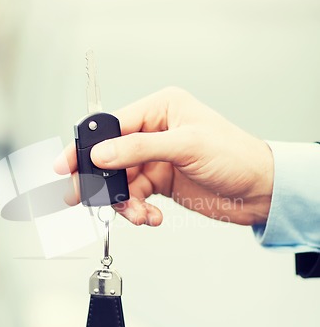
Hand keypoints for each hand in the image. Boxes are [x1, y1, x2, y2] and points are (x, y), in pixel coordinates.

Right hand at [54, 87, 273, 226]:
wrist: (259, 191)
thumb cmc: (235, 156)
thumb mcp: (186, 146)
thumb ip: (139, 149)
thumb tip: (101, 154)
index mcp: (161, 109)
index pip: (113, 125)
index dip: (88, 146)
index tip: (67, 165)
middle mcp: (155, 132)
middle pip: (112, 156)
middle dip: (101, 180)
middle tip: (87, 198)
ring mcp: (156, 159)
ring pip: (122, 181)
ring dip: (124, 202)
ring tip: (138, 215)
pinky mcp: (161, 182)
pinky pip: (135, 197)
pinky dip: (138, 210)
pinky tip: (151, 217)